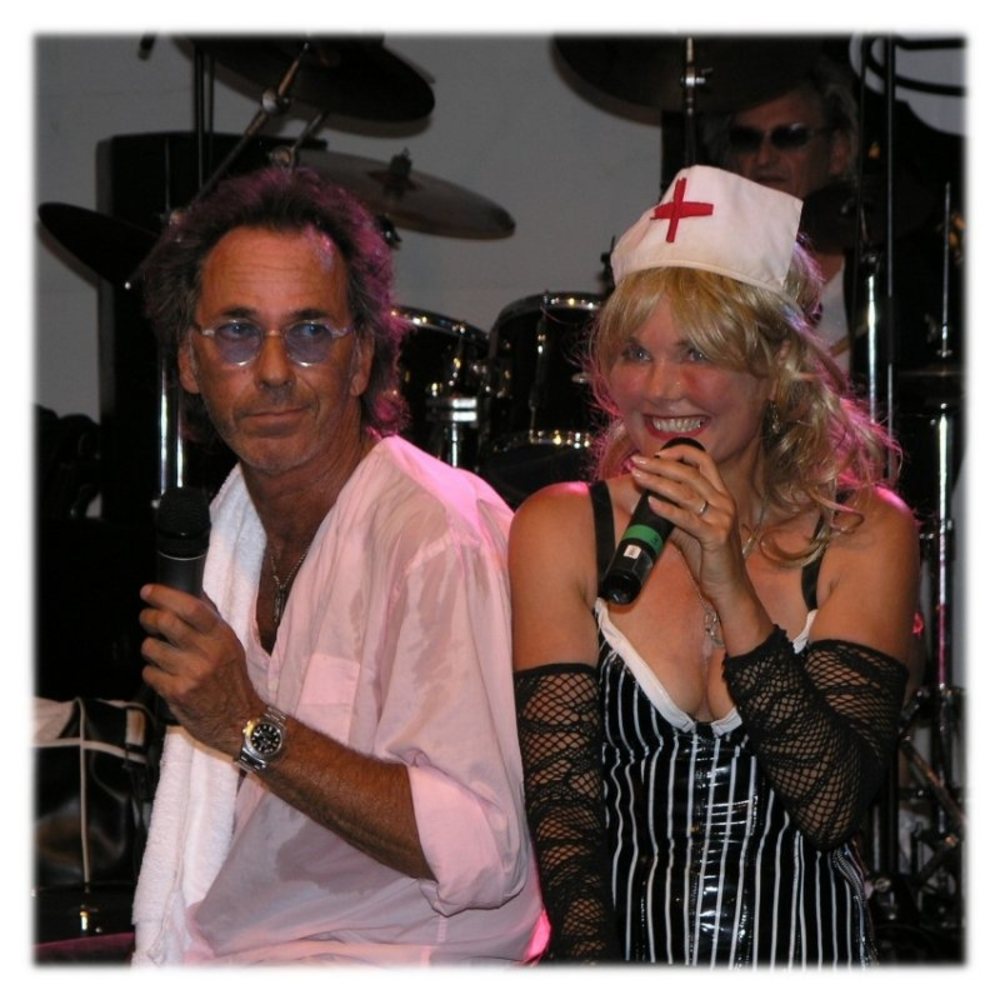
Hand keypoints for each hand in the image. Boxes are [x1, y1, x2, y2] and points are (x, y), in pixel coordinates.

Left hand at [139, 583, 263, 753]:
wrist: (239, 720)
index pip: (191, 607)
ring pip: (151, 648)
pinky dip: (152, 672)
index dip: (164, 596)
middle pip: (165, 623)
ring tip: (159, 653)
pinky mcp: (177, 692)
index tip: (148, 591)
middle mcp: (207, 652)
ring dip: (149, 648)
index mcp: (221, 636)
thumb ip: (210, 622)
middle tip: (146, 618)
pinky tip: (163, 675)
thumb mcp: (230, 646)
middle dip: (148, 617)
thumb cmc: (231, 679)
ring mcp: (191, 673)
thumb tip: (191, 593)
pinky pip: (149, 673)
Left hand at [628, 443, 747, 602]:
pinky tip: (651, 503)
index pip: (704, 461)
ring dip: (658, 482)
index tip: (656, 455)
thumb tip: (649, 500)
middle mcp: (724, 502)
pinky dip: (668, 510)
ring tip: (638, 477)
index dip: (680, 453)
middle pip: (690, 473)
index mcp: (721, 496)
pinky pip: (687, 519)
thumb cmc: (710, 558)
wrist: (729, 587)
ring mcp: (722, 518)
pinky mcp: (716, 536)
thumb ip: (675, 514)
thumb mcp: (691, 530)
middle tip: (637, 462)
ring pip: (686, 493)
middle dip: (660, 465)